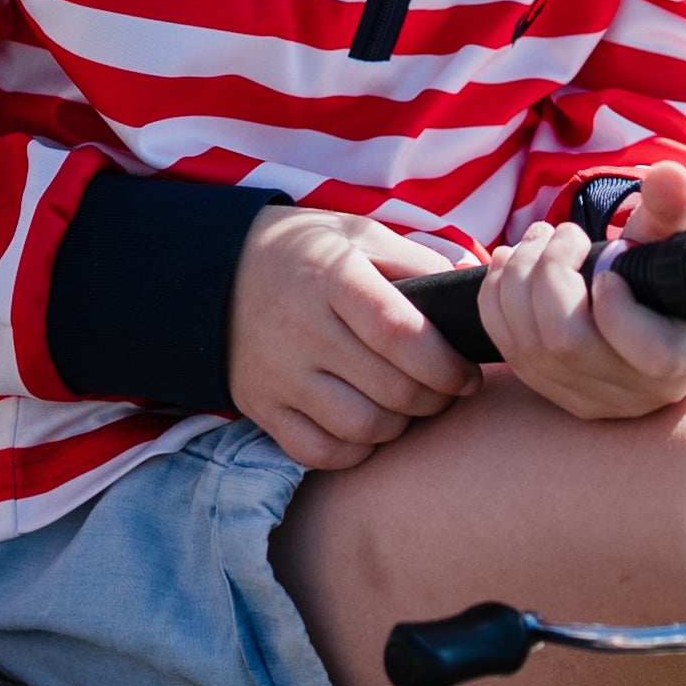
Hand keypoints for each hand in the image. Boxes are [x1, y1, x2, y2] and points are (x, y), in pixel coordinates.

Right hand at [227, 208, 482, 473]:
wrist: (214, 270)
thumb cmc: (306, 251)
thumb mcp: (359, 234)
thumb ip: (418, 261)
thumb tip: (471, 289)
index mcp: (333, 278)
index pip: (400, 334)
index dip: (445, 364)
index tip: (468, 375)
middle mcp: (302, 329)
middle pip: (390, 389)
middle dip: (435, 399)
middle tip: (446, 390)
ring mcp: (278, 374)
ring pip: (361, 428)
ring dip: (400, 426)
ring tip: (409, 406)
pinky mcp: (260, 406)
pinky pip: (318, 452)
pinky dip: (355, 451)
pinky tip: (368, 427)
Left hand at [474, 162, 685, 426]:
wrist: (654, 321)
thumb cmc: (671, 277)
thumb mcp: (681, 242)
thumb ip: (672, 209)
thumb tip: (666, 175)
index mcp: (681, 358)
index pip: (648, 353)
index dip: (617, 308)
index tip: (608, 261)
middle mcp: (631, 391)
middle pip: (567, 343)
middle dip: (550, 272)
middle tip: (562, 233)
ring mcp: (584, 396)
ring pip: (529, 346)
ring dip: (519, 277)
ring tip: (539, 238)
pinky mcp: (548, 388)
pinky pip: (505, 347)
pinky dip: (497, 296)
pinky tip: (512, 262)